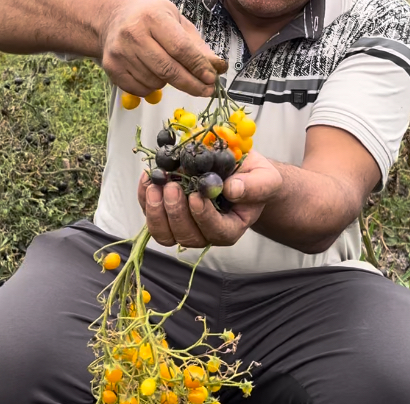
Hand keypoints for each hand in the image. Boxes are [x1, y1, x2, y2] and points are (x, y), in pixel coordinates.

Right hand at [100, 0, 226, 97]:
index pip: (181, 48)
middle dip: (191, 83)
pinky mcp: (111, 67)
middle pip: (168, 69)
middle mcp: (133, 33)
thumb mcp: (175, 20)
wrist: (112, 18)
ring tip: (167, 68)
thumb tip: (217, 67)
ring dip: (169, 83)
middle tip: (206, 90)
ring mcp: (120, 52)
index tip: (211, 78)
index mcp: (153, 17)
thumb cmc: (148, 18)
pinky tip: (152, 73)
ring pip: (155, 82)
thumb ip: (196, 44)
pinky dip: (152, 88)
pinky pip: (140, 89)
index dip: (198, 66)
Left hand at [137, 150, 283, 247]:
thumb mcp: (264, 177)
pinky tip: (148, 178)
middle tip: (172, 186)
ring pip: (164, 233)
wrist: (239, 172)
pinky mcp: (167, 214)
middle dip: (175, 212)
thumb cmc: (253, 178)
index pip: (217, 232)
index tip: (196, 195)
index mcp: (231, 228)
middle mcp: (206, 233)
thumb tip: (231, 189)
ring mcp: (184, 225)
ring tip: (156, 183)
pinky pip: (151, 215)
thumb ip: (254, 186)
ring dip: (155, 210)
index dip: (203, 216)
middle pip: (186, 236)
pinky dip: (145, 198)